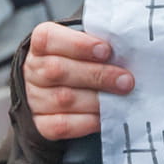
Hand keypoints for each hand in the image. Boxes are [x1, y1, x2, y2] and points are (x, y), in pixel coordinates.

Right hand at [23, 22, 134, 140]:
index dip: (78, 45)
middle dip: (97, 75)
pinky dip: (87, 121)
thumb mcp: (86, 44)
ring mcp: (34, 98)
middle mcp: (34, 70)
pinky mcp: (40, 124)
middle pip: (58, 70)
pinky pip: (62, 124)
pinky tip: (105, 116)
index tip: (106, 50)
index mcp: (43, 44)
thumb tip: (128, 48)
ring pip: (63, 99)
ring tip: (122, 98)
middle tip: (126, 80)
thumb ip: (100, 44)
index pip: (49, 39)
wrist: (59, 91)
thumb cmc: (81, 60)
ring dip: (97, 99)